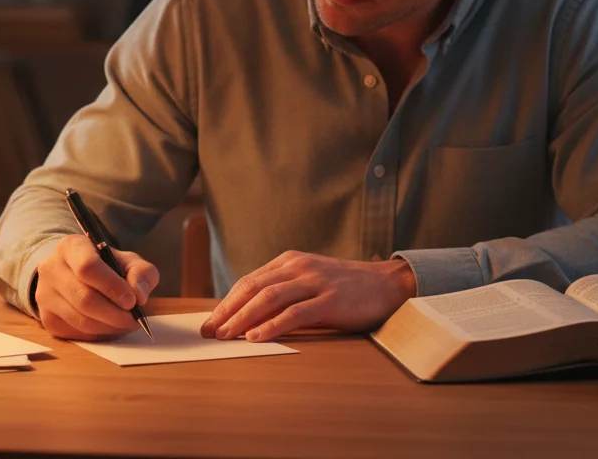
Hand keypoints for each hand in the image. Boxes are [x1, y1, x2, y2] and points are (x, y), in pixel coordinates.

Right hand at [34, 233, 159, 340]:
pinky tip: (109, 326)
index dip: (112, 287)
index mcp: (71, 247)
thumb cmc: (107, 267)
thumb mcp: (128, 261)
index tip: (132, 301)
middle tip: (135, 319)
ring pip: (80, 319)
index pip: (88, 267)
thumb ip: (141, 273)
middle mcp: (51, 268)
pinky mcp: (46, 318)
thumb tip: (139, 295)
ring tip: (126, 323)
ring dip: (109, 326)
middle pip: (84, 298)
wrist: (76, 274)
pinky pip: (75, 333)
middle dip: (114, 313)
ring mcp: (44, 295)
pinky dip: (98, 334)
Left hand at [199, 251, 417, 342]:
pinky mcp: (330, 299)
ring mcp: (315, 282)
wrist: (387, 284)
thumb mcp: (311, 282)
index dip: (227, 302)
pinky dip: (272, 325)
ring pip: (269, 298)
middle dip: (227, 310)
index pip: (250, 281)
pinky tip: (257, 337)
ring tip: (226, 335)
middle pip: (253, 288)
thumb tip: (249, 317)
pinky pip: (295, 313)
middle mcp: (299, 267)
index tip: (211, 321)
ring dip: (243, 318)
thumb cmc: (346, 288)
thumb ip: (284, 293)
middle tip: (210, 331)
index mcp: (290, 261)